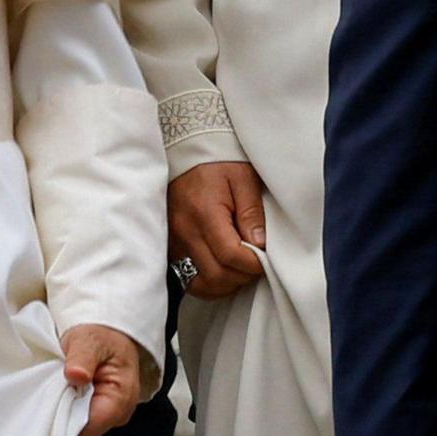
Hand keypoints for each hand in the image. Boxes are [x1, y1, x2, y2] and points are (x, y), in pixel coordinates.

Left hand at [63, 326, 149, 435]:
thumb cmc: (102, 336)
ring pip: (79, 426)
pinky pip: (79, 418)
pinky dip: (68, 406)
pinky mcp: (100, 412)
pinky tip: (65, 391)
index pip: (88, 427)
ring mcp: (109, 415)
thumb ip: (83, 357)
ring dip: (66, 408)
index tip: (53, 398)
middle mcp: (119, 413)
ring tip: (61, 386)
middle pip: (83, 429)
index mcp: (121, 398)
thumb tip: (76, 374)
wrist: (108, 333)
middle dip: (65, 412)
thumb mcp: (89, 339)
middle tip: (55, 387)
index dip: (67, 417)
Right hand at [167, 162, 268, 298]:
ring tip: (240, 269)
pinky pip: (188, 279)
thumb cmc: (218, 162)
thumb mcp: (243, 178)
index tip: (265, 259)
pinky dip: (209, 283)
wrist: (187, 151)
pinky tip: (223, 272)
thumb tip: (259, 244)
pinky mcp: (171, 247)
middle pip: (216, 275)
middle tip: (256, 264)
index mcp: (205, 213)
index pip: (231, 255)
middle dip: (242, 276)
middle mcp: (185, 232)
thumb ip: (252, 213)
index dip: (254, 264)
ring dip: (226, 284)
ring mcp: (175, 242)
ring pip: (201, 284)